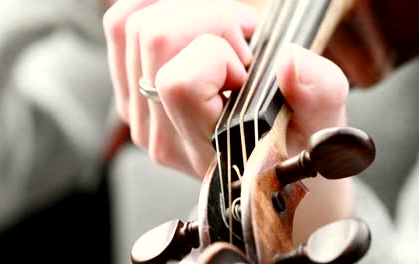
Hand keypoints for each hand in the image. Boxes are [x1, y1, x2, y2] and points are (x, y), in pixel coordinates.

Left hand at [103, 0, 347, 177]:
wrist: (262, 167)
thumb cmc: (289, 143)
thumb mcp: (321, 121)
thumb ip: (316, 92)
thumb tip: (289, 61)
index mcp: (205, 145)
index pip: (181, 83)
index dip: (218, 54)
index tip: (247, 63)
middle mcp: (162, 133)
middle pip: (153, 38)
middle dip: (206, 18)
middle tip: (239, 35)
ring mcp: (140, 114)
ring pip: (131, 28)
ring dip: (183, 11)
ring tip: (219, 31)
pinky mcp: (130, 94)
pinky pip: (119, 32)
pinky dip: (150, 9)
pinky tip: (186, 22)